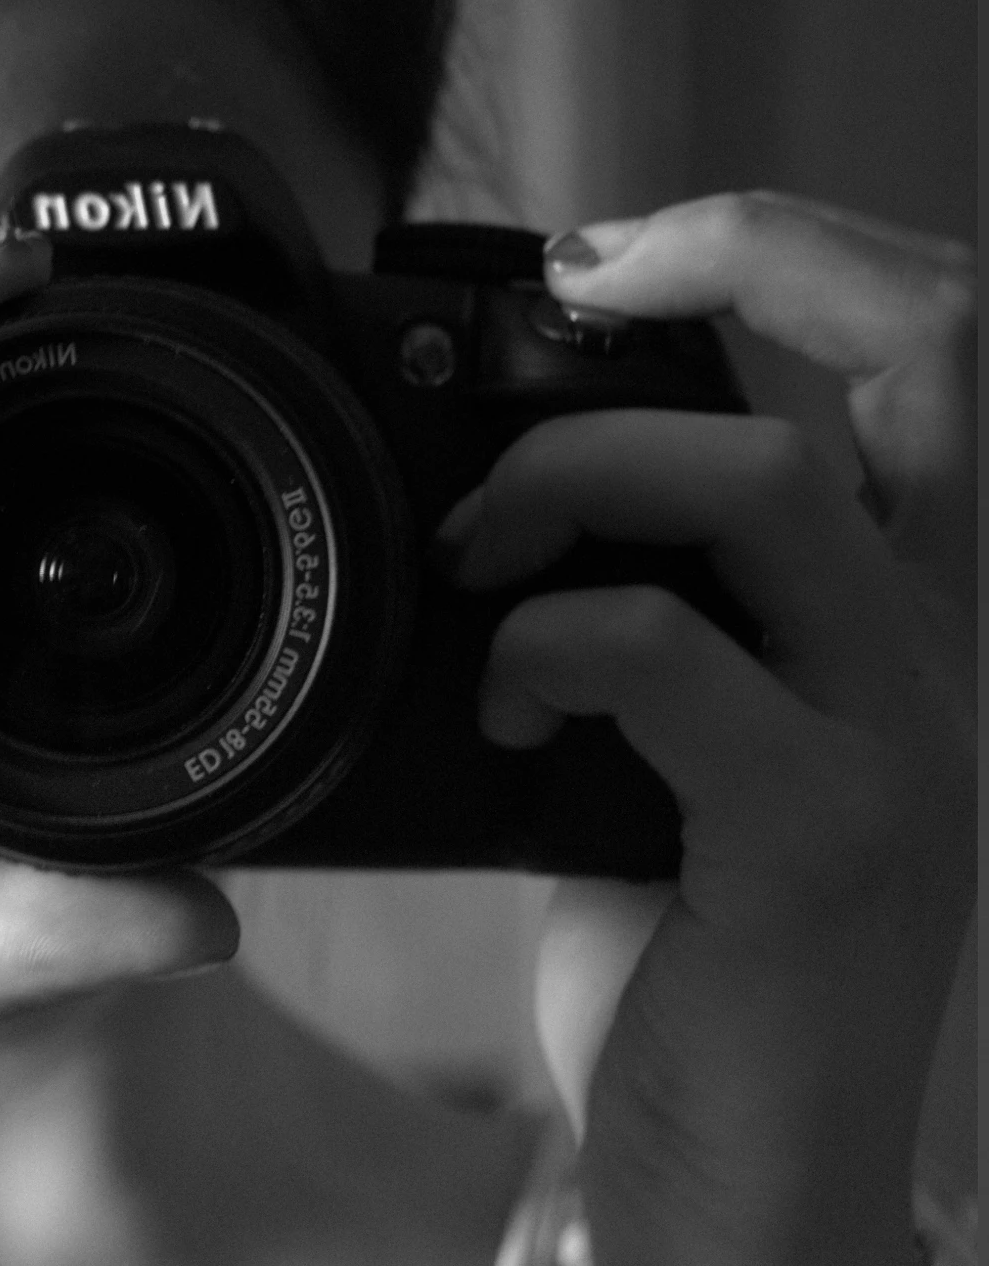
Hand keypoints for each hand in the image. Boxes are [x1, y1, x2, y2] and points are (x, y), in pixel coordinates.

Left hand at [442, 193, 974, 1262]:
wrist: (740, 1165)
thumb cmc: (690, 941)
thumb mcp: (670, 729)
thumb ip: (634, 600)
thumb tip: (484, 491)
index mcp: (899, 602)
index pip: (937, 346)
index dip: (782, 246)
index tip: (601, 257)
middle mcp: (934, 642)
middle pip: (937, 346)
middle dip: (734, 271)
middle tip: (560, 319)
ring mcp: (900, 734)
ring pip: (763, 487)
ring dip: (568, 484)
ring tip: (474, 569)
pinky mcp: (820, 832)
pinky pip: (665, 654)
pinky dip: (540, 651)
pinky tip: (494, 720)